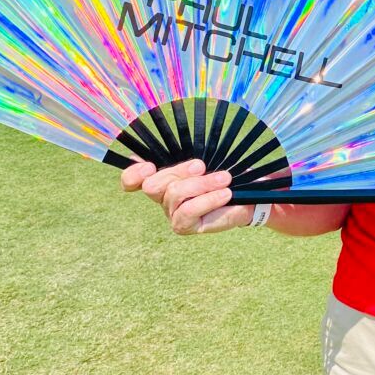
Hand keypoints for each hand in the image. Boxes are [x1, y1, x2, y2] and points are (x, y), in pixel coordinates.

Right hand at [121, 158, 252, 234]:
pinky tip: (225, 193)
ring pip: (174, 194)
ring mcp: (171, 213)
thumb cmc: (220, 173)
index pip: (131, 180)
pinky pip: (189, 211)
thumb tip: (168, 148)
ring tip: (224, 178)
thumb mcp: (206, 159)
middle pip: (152, 185)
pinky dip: (209, 199)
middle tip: (201, 166)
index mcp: (160, 177)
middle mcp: (161, 197)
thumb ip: (187, 153)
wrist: (243, 194)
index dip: (133, 175)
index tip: (149, 166)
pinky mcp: (184, 226)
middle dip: (178, 171)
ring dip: (202, 183)